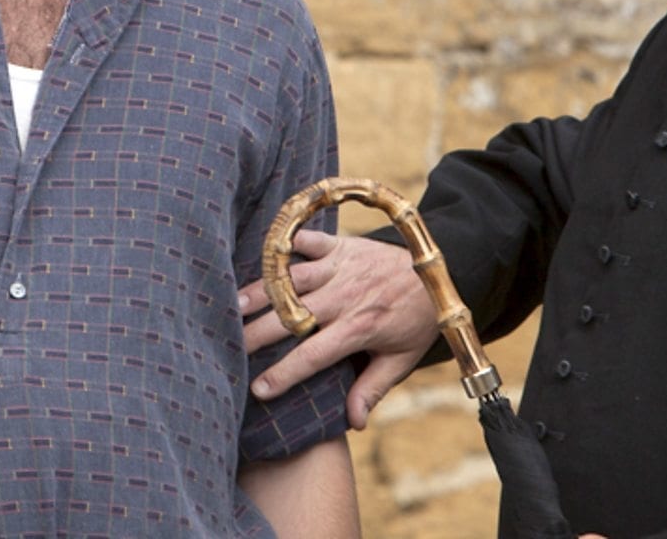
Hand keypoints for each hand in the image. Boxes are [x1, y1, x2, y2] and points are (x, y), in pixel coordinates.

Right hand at [238, 229, 440, 428]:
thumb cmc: (415, 321)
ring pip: (290, 279)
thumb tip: (354, 423)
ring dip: (259, 292)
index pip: (312, 355)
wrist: (437, 272)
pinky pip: (307, 242)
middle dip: (256, 333)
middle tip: (228, 347)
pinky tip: (260, 258)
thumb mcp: (401, 359)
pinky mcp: (340, 246)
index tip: (257, 389)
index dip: (283, 374)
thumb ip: (373, 388)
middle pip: (290, 316)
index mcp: (359, 328)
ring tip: (230, 305)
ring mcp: (340, 268)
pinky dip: (285, 247)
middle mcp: (345, 296)